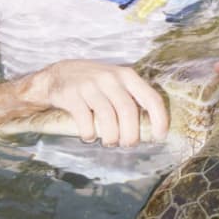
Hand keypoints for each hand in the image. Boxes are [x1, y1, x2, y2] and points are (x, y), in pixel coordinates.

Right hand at [21, 59, 167, 147]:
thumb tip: (150, 127)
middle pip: (128, 111)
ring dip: (110, 137)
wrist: (59, 75)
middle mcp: (110, 78)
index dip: (159, 119)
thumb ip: (132, 98)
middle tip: (127, 144)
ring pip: (107, 117)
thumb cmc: (95, 84)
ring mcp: (90, 85)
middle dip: (130, 134)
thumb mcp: (117, 83)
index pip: (151, 98)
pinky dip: (89, 134)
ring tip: (109, 142)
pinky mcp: (71, 95)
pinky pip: (85, 120)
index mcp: (127, 76)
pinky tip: (89, 137)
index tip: (159, 136)